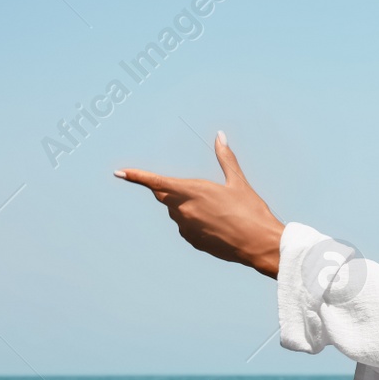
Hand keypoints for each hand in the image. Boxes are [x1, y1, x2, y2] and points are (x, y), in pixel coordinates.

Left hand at [116, 132, 283, 277]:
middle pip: (166, 196)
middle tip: (195, 189)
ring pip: (177, 212)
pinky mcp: (193, 242)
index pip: (157, 182)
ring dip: (188, 206)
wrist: (259, 244)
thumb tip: (220, 136)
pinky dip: (196, 221)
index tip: (120, 172)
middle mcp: (184, 210)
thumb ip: (225, 158)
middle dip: (171, 190)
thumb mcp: (238, 182)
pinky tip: (217, 223)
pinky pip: (187, 227)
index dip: (137, 176)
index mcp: (192, 191)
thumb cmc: (250, 210)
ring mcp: (186, 229)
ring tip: (218, 209)